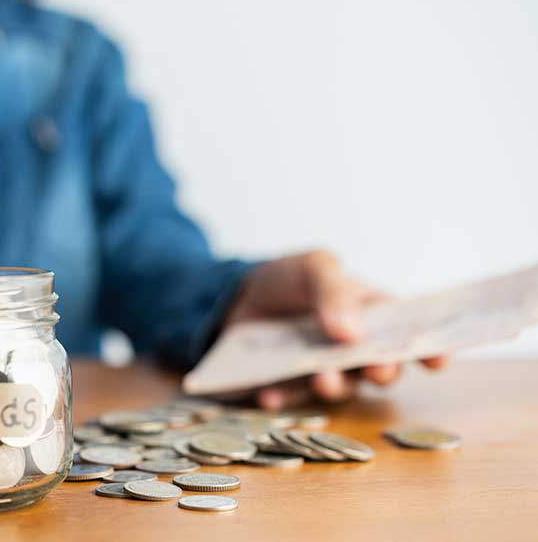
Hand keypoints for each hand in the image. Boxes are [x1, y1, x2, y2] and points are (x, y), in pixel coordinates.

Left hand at [226, 250, 449, 409]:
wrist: (231, 298)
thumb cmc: (284, 279)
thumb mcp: (311, 269)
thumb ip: (333, 291)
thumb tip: (353, 334)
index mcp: (369, 313)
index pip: (407, 331)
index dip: (428, 348)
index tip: (438, 361)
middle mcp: (352, 349)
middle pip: (381, 368)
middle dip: (383, 371)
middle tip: (376, 369)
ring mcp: (322, 371)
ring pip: (342, 389)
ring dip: (335, 387)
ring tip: (321, 379)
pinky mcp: (289, 387)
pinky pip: (291, 400)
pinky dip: (283, 398)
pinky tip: (268, 394)